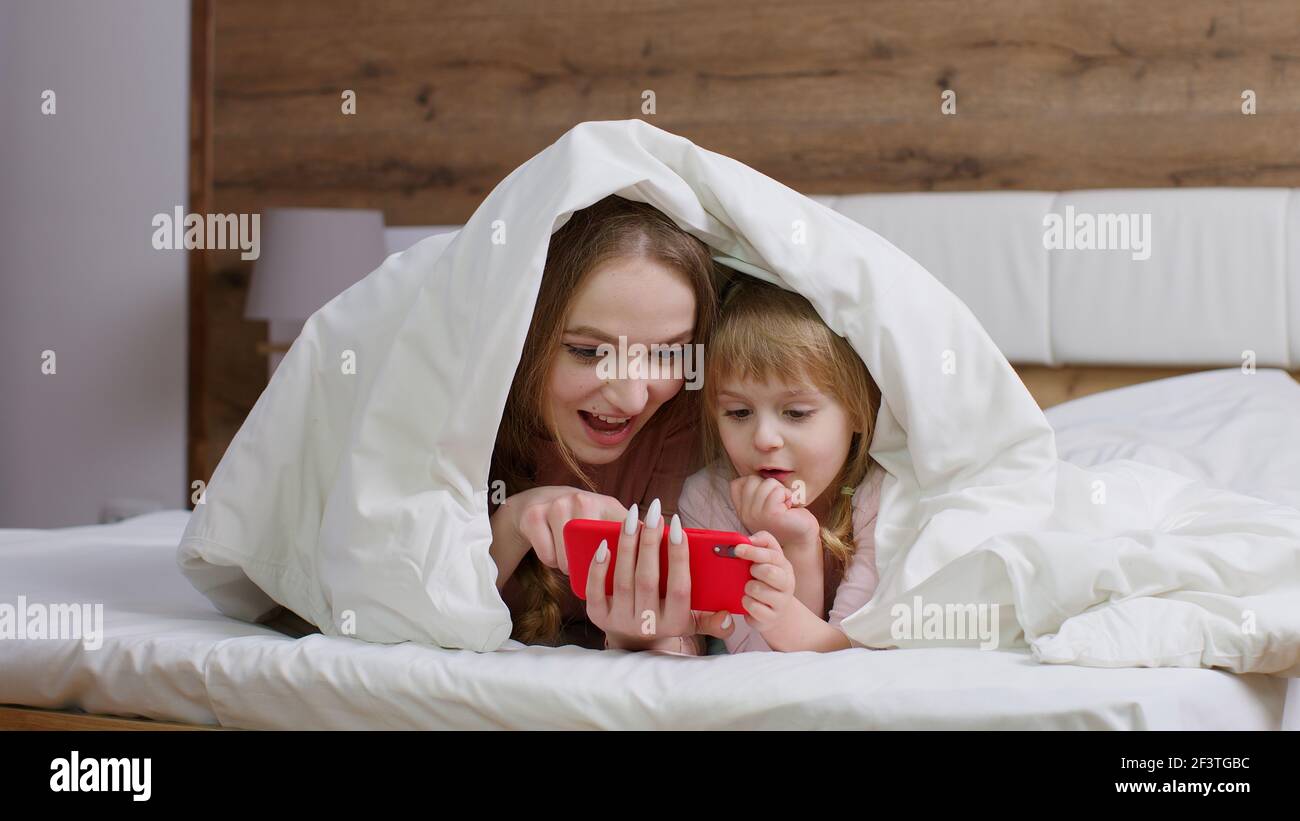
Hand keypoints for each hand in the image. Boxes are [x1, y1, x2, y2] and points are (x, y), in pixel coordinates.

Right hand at [506, 486, 625, 575]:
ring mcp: (555, 505)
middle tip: (589, 566)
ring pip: (567, 559)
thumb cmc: (583, 516)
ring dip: (569, 566)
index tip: (628, 574)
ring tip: (571, 558)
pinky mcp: (533, 516)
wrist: (540, 500)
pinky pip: (547, 556)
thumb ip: (634, 532)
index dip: (627, 557)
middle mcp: (581, 499)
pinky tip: (554, 551)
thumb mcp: (609, 518)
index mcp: (606, 504)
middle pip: (592, 554)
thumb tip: (661, 547)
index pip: (624, 535)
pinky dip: (551, 561)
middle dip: (591, 568)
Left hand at [585, 498, 735, 649]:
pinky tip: (604, 544)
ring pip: (622, 579)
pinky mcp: (599, 617)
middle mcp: (647, 623)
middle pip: (647, 579)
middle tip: (653, 512)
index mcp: (674, 621)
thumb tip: (729, 616)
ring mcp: (621, 620)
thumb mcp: (692, 624)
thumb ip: (712, 621)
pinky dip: (598, 568)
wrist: (635, 646)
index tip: (677, 526)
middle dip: (650, 542)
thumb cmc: (668, 621)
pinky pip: (595, 591)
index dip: (679, 556)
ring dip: (627, 545)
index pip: (679, 587)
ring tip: (632, 518)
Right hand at [729, 475, 819, 553]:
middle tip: (778, 503)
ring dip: (781, 491)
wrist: (801, 538)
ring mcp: (756, 514)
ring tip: (784, 506)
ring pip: (767, 483)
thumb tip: (756, 471)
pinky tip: (789, 508)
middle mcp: (745, 513)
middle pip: (752, 480)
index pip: (737, 483)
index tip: (768, 499)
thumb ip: (755, 491)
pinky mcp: (771, 514)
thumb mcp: (765, 503)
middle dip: (770, 486)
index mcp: (742, 510)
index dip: (755, 483)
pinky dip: (787, 495)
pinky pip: (778, 491)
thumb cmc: (787, 518)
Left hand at [733, 531, 799, 634]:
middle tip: (750, 573)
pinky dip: (747, 603)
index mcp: (784, 566)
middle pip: (768, 571)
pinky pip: (753, 608)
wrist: (777, 612)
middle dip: (754, 570)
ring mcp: (781, 602)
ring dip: (748, 588)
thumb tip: (749, 538)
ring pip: (757, 589)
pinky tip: (750, 602)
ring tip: (750, 589)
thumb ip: (762, 543)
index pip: (772, 554)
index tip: (737, 549)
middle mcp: (787, 583)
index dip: (753, 550)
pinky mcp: (771, 618)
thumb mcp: (768, 560)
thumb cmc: (767, 581)